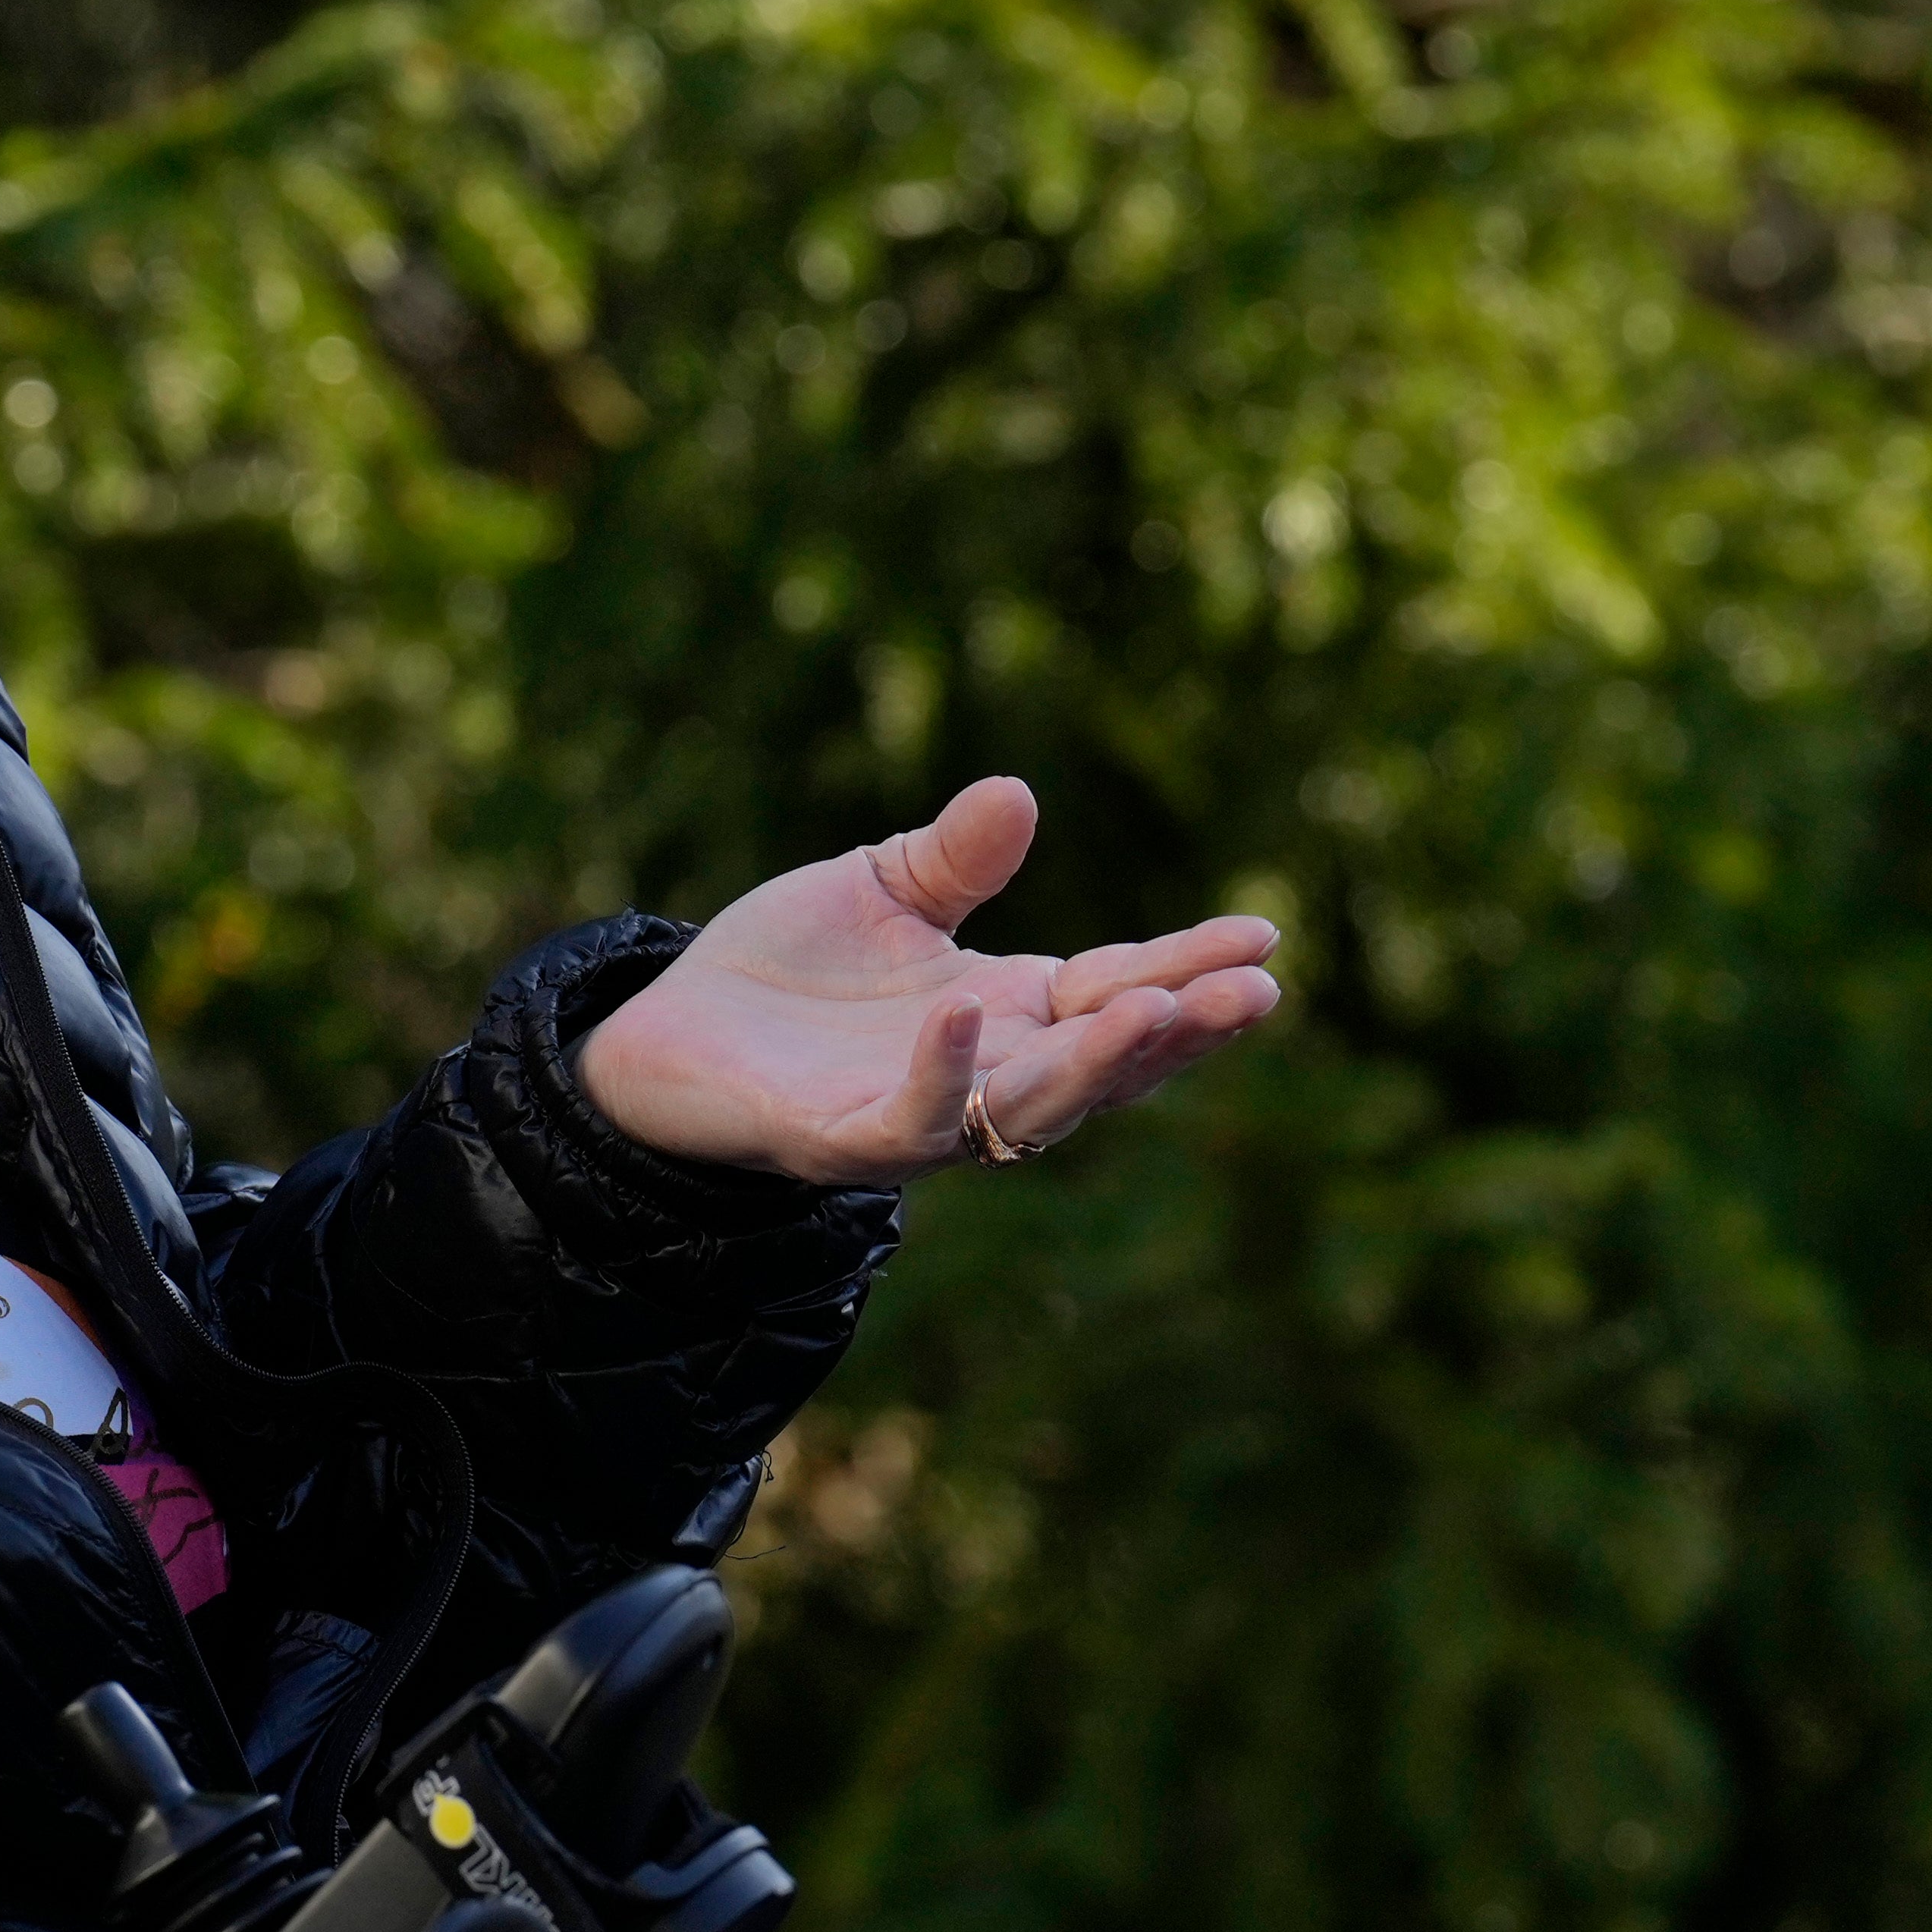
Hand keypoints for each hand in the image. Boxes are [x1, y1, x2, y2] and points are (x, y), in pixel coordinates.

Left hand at [571, 775, 1281, 1187]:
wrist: (667, 1027)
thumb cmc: (786, 966)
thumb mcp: (881, 889)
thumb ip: (953, 856)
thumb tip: (1017, 792)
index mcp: (1010, 1012)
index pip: (1120, 991)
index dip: (1191, 968)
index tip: (1264, 937)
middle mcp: (986, 1075)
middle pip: (1106, 1063)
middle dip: (1181, 1028)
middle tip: (1256, 989)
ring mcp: (920, 1116)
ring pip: (1033, 1110)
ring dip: (1096, 1065)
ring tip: (1153, 1008)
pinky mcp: (841, 1139)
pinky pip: (908, 1119)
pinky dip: (942, 1073)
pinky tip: (961, 1010)